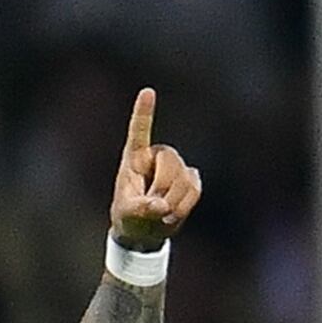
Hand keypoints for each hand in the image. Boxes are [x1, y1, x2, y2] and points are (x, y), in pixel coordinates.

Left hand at [108, 89, 204, 250]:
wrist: (145, 231)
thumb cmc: (128, 217)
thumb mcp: (126, 215)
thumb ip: (139, 209)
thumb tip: (159, 205)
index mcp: (133, 157)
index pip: (139, 130)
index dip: (144, 112)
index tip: (147, 91)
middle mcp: (156, 156)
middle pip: (169, 161)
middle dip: (163, 187)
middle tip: (154, 209)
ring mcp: (175, 166)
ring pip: (184, 177)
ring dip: (175, 201)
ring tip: (161, 215)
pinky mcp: (189, 179)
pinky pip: (195, 188)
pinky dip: (185, 205)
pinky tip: (173, 214)